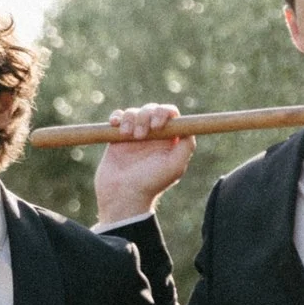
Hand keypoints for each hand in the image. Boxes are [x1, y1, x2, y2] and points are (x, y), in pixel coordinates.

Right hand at [91, 105, 195, 224]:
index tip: (157, 125)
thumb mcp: (175, 166)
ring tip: (128, 136)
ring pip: (134, 112)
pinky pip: (117, 117)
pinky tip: (116, 126)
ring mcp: (134, 135)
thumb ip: (187, 146)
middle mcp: (153, 136)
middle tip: (141, 136)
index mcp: (168, 140)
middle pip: (152, 109)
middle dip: (146, 116)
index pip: (170, 115)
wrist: (122, 195)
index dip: (164, 113)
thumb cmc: (150, 183)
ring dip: (131, 119)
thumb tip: (188, 127)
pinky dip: (117, 117)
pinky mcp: (117, 137)